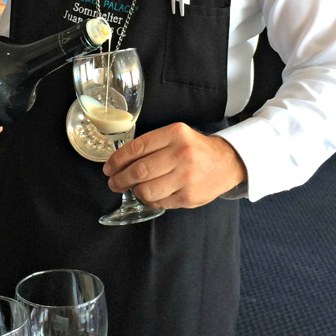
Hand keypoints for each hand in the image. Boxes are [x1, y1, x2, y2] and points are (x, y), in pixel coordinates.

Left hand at [102, 122, 246, 208]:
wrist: (227, 162)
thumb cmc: (195, 148)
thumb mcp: (175, 135)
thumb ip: (151, 144)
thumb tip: (119, 161)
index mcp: (175, 134)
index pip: (137, 148)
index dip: (117, 160)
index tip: (108, 167)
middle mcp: (181, 154)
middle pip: (139, 171)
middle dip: (120, 179)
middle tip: (113, 182)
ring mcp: (186, 177)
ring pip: (146, 190)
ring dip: (133, 191)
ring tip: (132, 188)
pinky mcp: (189, 197)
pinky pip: (158, 202)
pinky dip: (148, 200)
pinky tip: (148, 194)